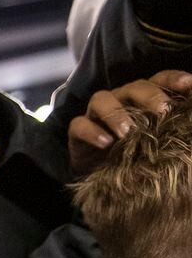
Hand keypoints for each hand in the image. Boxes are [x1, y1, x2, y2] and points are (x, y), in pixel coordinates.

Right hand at [68, 69, 191, 173]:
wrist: (103, 178)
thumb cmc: (135, 155)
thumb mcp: (159, 140)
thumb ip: (173, 127)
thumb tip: (191, 121)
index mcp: (143, 99)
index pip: (159, 79)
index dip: (174, 79)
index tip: (190, 84)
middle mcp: (121, 100)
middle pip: (134, 87)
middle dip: (149, 96)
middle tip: (162, 111)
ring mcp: (96, 114)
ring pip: (102, 99)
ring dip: (116, 114)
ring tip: (127, 132)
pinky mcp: (77, 131)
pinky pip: (79, 125)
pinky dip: (92, 132)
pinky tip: (105, 143)